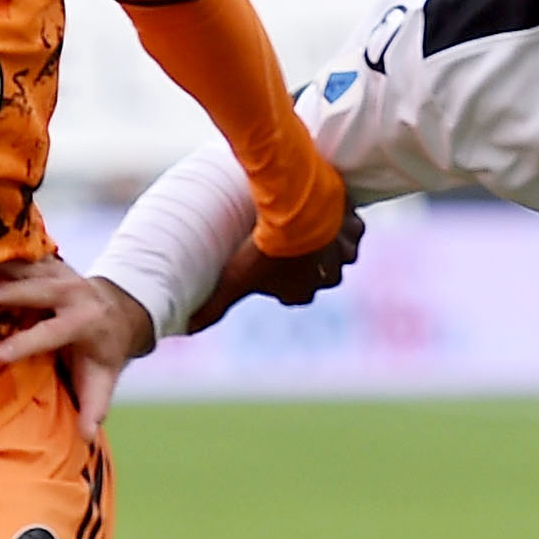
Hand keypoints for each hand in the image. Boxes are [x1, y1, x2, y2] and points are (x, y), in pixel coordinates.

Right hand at [0, 256, 157, 439]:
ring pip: (32, 268)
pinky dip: (4, 257)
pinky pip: (27, 258)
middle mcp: (76, 294)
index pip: (54, 332)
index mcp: (86, 323)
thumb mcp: (102, 381)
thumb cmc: (103, 354)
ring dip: (4, 270)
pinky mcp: (52, 264)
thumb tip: (85, 437)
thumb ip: (94, 407)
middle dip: (15, 292)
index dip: (26, 342)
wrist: (118, 312)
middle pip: (43, 290)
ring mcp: (64, 274)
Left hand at [188, 209, 365, 333]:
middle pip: (316, 273)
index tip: (264, 262)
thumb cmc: (263, 247)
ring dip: (324, 240)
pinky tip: (324, 211)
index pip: (291, 293)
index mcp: (301, 294)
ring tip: (303, 223)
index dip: (276, 278)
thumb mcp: (233, 277)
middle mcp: (329, 279)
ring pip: (338, 250)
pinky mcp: (353, 228)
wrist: (295, 208)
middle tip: (281, 239)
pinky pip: (351, 228)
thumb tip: (185, 329)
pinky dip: (341, 220)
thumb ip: (213, 305)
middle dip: (302, 259)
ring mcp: (344, 253)